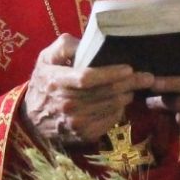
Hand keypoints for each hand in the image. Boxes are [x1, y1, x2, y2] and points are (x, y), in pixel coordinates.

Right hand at [21, 35, 153, 146]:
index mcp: (57, 81)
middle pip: (105, 93)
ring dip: (127, 96)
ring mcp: (76, 122)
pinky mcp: (83, 135)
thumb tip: (88, 44)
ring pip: (111, 107)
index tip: (129, 68)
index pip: (87, 78)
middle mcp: (67, 104)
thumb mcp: (46, 58)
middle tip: (147, 77)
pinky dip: (119, 110)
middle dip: (130, 84)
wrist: (31, 118)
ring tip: (135, 87)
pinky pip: (110, 120)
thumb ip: (66, 46)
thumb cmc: (43, 82)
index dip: (110, 73)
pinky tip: (121, 101)